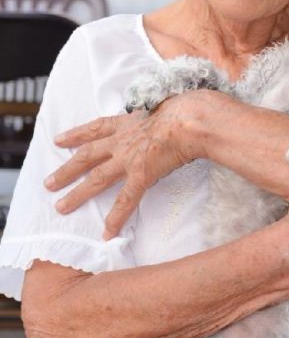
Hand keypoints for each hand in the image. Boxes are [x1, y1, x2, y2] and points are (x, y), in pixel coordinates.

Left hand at [44, 92, 204, 239]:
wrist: (189, 119)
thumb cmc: (185, 110)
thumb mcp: (165, 104)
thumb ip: (159, 112)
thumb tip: (168, 111)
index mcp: (128, 122)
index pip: (96, 128)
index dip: (76, 134)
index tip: (60, 141)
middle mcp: (122, 140)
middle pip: (87, 156)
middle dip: (66, 170)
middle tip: (49, 183)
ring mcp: (129, 159)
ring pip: (96, 179)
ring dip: (77, 194)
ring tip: (60, 207)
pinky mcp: (141, 175)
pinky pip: (125, 200)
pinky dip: (116, 218)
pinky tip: (107, 233)